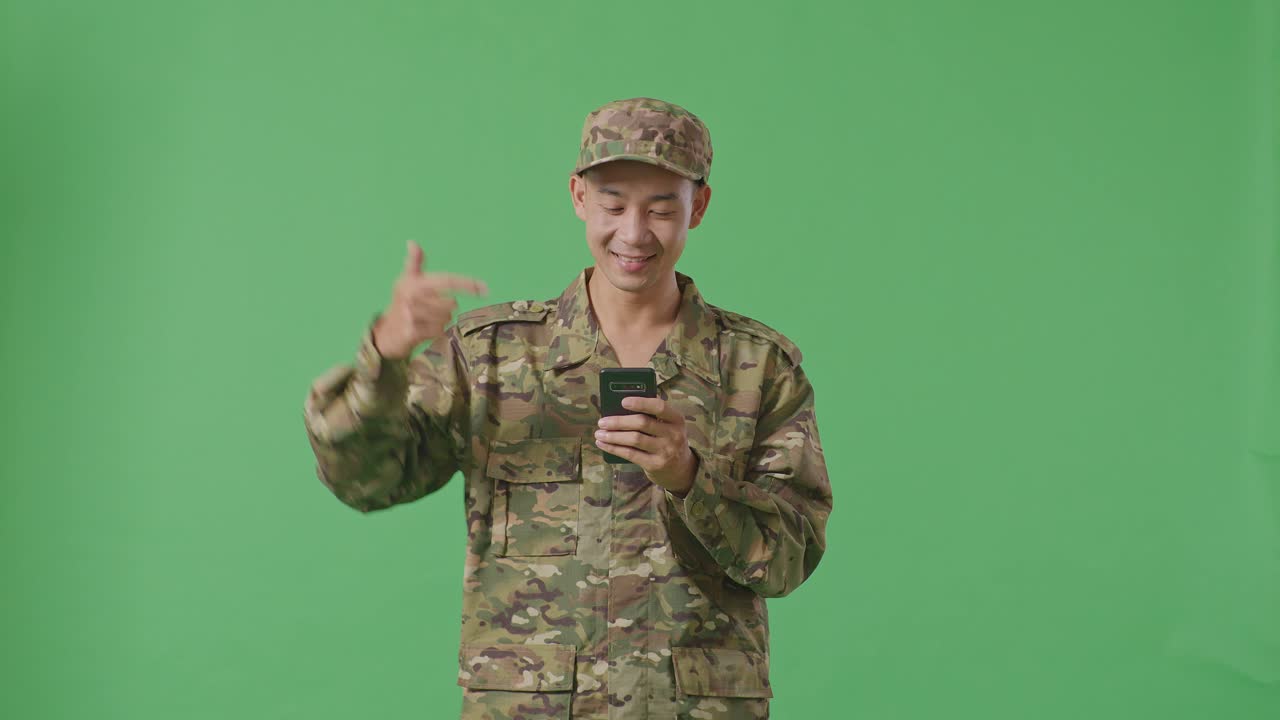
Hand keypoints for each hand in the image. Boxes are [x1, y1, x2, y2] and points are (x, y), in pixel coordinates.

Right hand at [372, 240, 488, 358]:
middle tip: (432, 309)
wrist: (386, 332)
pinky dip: (436, 332)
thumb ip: (414, 261)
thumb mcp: (407, 280)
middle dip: (447, 308)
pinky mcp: (411, 332)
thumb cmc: (401, 302)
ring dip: (441, 321)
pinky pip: (439, 331)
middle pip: (451, 304)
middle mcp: (412, 297)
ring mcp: (411, 315)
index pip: (448, 281)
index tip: (485, 288)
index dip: (468, 284)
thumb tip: (412, 242)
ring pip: (446, 319)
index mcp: (414, 282)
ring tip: (426, 319)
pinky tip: (424, 330)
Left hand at [595, 396, 698, 495]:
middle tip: (602, 422)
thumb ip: (652, 415)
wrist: (681, 469)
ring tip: (599, 433)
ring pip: (634, 439)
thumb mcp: (668, 426)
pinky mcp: (655, 465)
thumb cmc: (667, 440)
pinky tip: (603, 444)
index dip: (641, 402)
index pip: (659, 407)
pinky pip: (631, 454)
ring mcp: (666, 451)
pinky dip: (614, 448)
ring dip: (613, 436)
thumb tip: (620, 407)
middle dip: (619, 422)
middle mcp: (674, 434)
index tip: (623, 401)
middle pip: (642, 423)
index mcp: (677, 419)